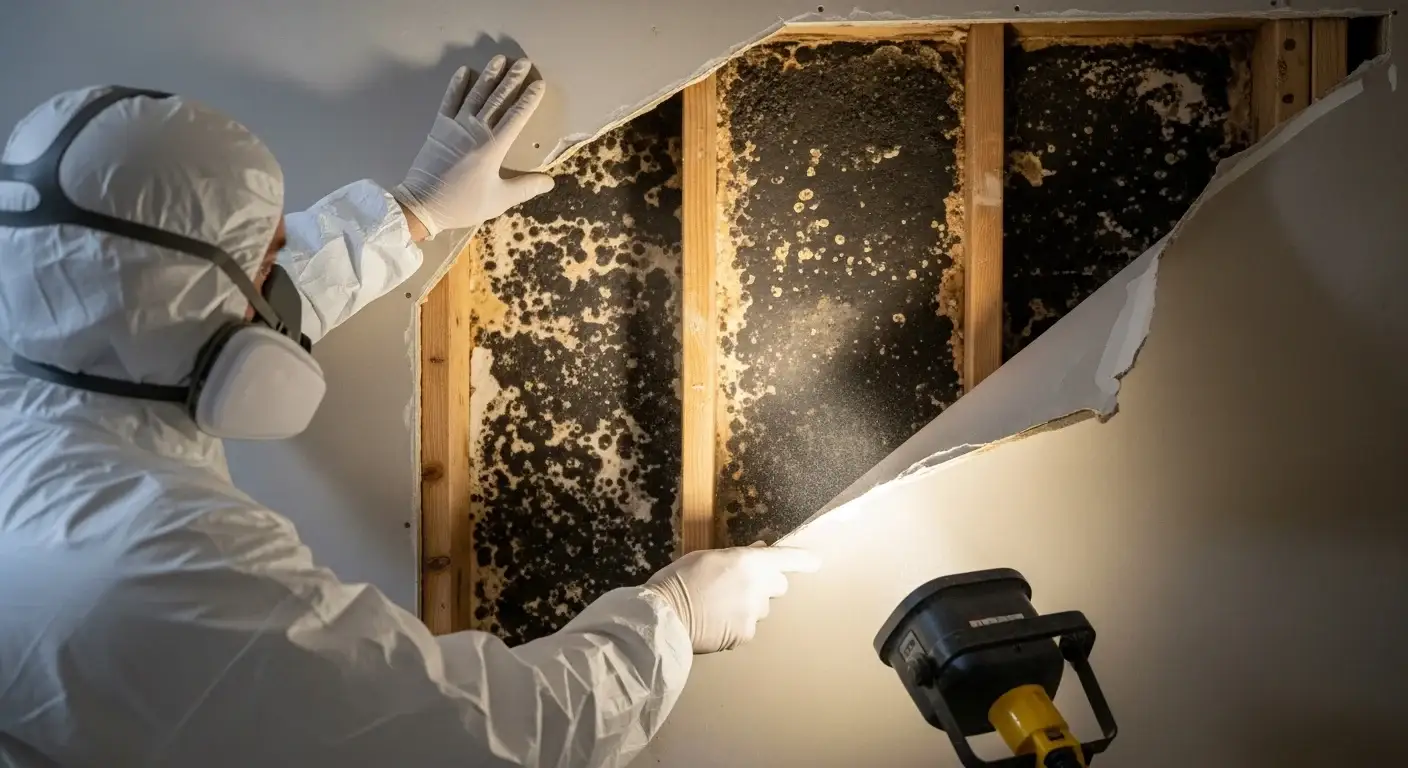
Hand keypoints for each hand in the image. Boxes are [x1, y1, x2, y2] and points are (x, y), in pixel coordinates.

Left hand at [393, 56, 554, 238]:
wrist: (423, 204)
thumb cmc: (463, 203)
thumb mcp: (499, 200)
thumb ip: (525, 187)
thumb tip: (550, 181)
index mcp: (492, 147)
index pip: (516, 117)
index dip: (529, 99)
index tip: (539, 84)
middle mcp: (475, 130)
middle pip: (497, 99)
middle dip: (512, 79)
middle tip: (524, 62)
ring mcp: (455, 125)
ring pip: (475, 94)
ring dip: (488, 75)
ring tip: (499, 59)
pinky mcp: (439, 127)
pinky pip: (449, 100)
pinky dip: (457, 85)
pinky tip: (464, 70)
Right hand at [645, 545, 820, 653]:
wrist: (665, 617)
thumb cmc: (680, 580)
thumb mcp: (708, 557)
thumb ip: (738, 556)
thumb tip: (759, 550)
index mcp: (748, 562)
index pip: (785, 558)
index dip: (803, 560)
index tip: (816, 562)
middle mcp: (757, 587)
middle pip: (779, 586)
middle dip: (767, 585)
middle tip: (743, 587)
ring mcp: (752, 614)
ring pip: (761, 609)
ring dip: (749, 606)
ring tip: (719, 607)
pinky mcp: (744, 635)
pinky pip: (748, 627)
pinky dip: (736, 625)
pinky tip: (715, 622)